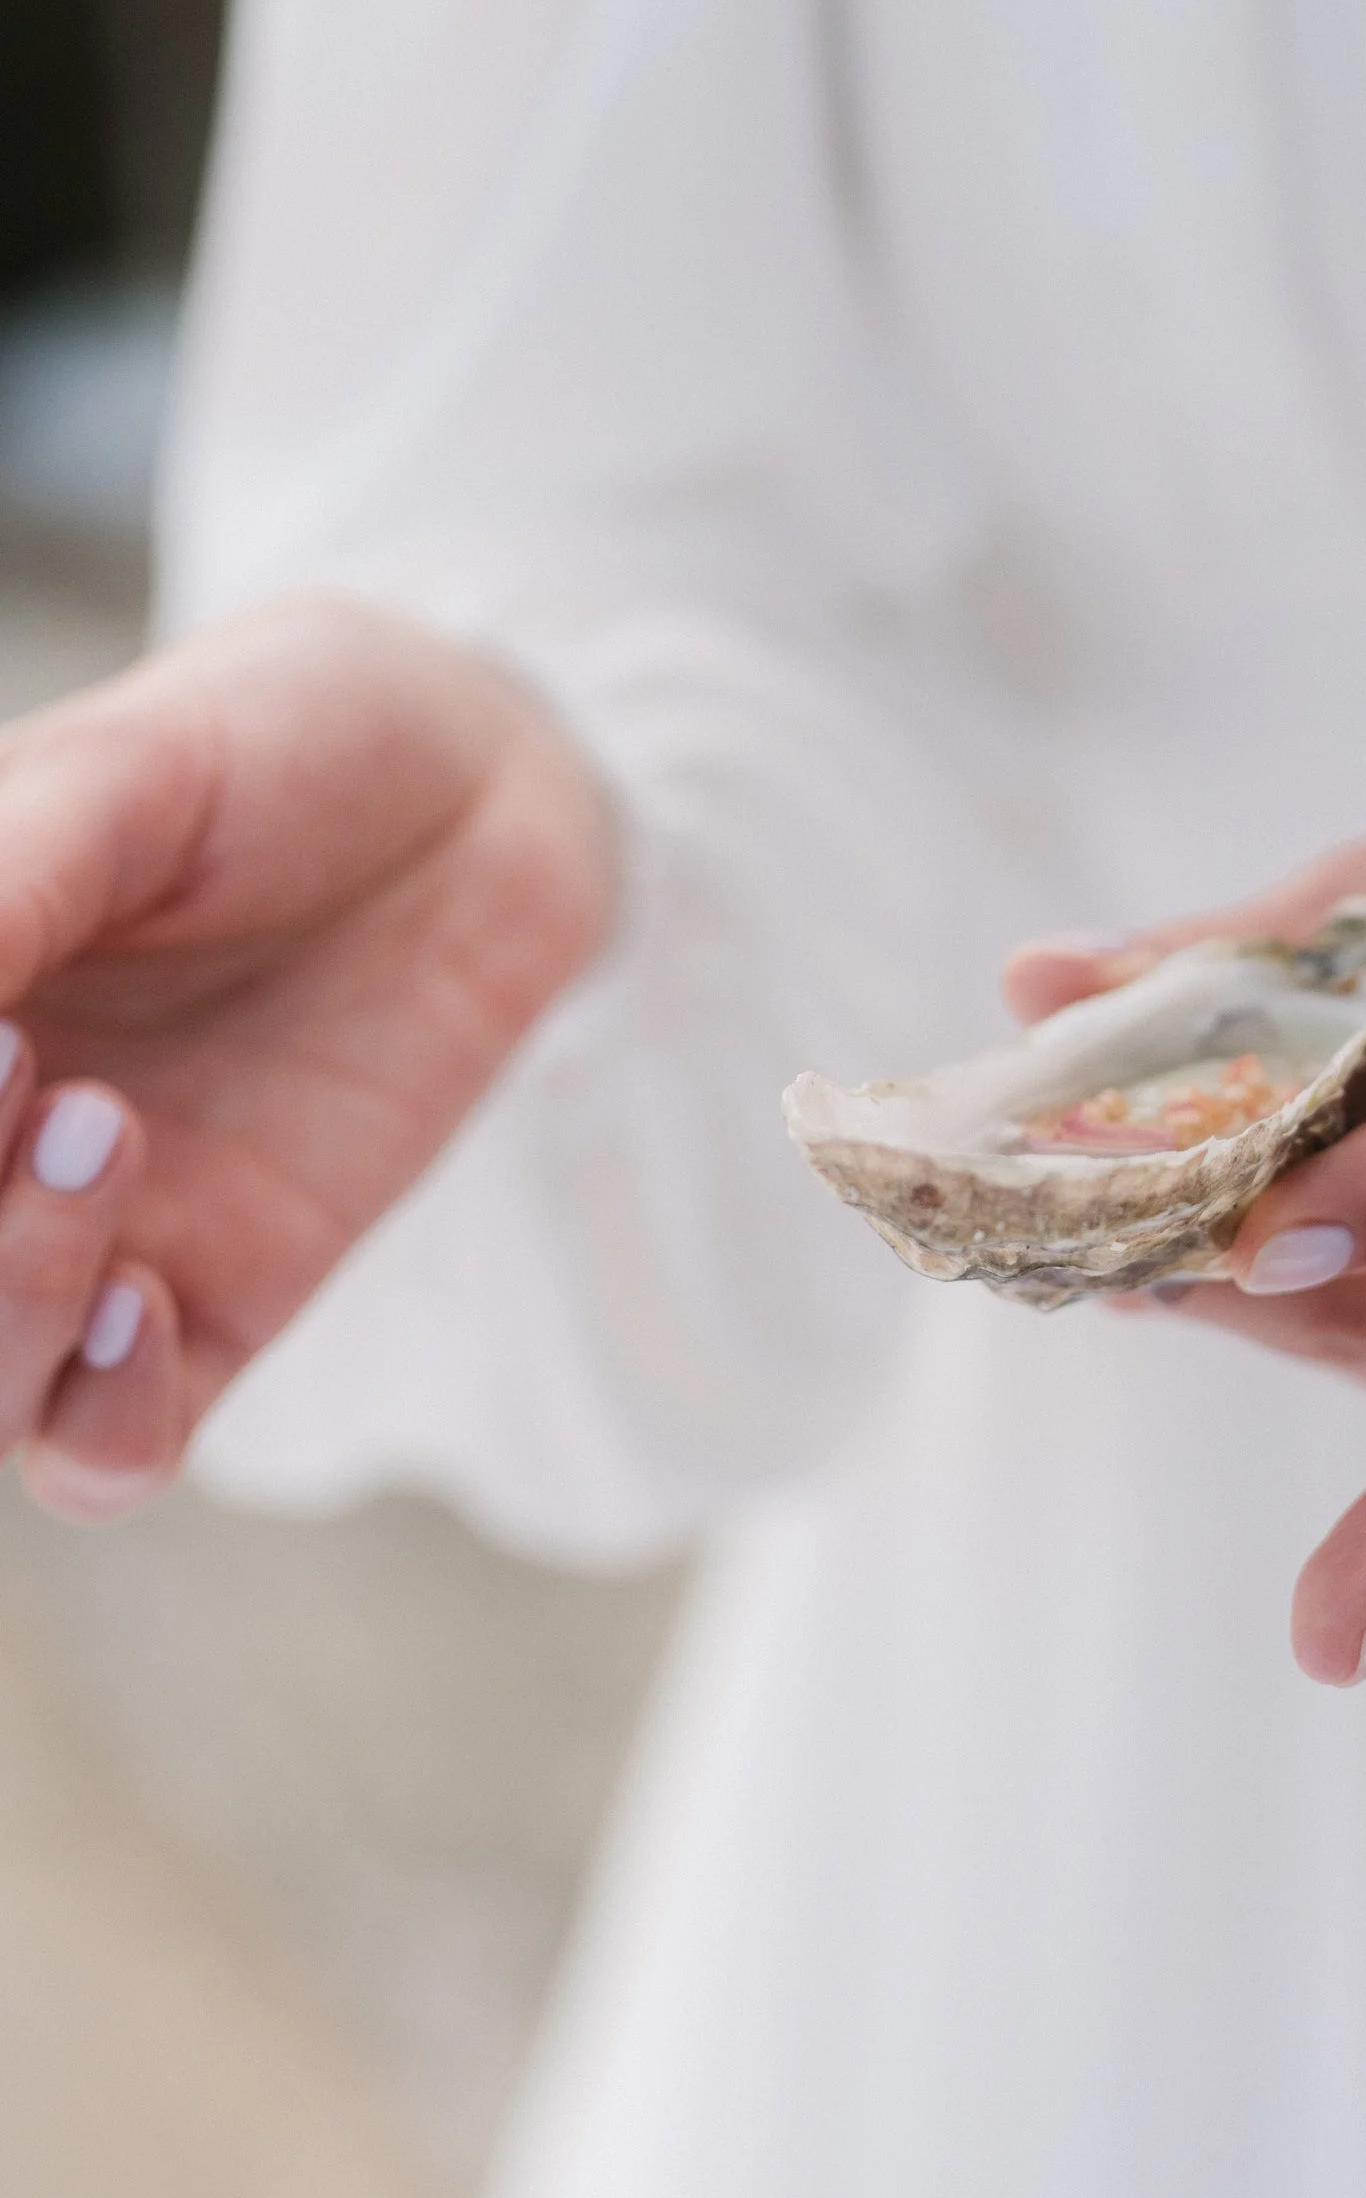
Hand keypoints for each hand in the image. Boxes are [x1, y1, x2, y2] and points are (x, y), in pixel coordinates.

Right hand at [0, 595, 614, 1518]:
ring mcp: (81, 1241)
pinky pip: (110, 1454)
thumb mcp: (116, 779)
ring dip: (4, 1289)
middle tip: (12, 1060)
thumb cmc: (278, 744)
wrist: (485, 779)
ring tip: (100, 1123)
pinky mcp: (217, 1305)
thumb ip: (2, 893)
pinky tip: (146, 1300)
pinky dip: (99, 1417)